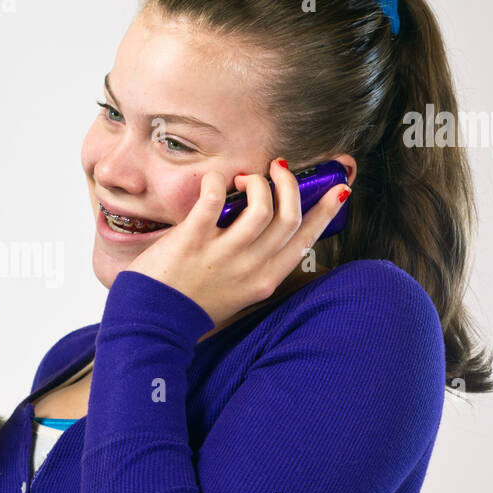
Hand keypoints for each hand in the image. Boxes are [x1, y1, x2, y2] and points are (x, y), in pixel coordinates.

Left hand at [124, 158, 350, 330]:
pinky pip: (214, 199)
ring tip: (243, 177)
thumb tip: (269, 225)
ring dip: (257, 182)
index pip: (307, 239)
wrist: (153, 323)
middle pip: (290, 217)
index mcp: (266, 279)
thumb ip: (257, 264)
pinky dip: (217, 182)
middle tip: (278, 168)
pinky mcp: (192, 240)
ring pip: (261, 206)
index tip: (338, 188)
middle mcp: (250, 267)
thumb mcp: (239, 290)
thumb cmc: (194, 302)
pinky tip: (213, 182)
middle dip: (290, 183)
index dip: (326, 210)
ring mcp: (223, 254)